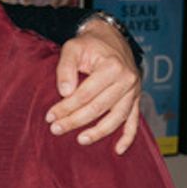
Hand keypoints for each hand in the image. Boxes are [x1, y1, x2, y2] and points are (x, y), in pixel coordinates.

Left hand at [47, 20, 141, 154]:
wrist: (111, 37)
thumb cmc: (90, 44)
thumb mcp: (72, 47)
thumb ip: (65, 68)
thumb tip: (64, 93)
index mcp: (112, 67)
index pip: (85, 94)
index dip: (66, 107)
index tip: (50, 116)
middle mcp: (127, 80)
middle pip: (99, 108)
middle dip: (75, 121)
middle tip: (56, 129)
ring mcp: (134, 91)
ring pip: (117, 118)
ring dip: (98, 132)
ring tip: (80, 140)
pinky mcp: (136, 98)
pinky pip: (134, 121)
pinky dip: (128, 137)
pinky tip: (118, 150)